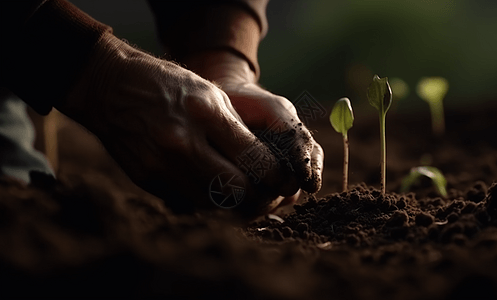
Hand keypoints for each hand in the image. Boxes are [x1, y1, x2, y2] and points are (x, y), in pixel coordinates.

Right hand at [57, 34, 302, 216]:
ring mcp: (161, 165)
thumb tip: (264, 164)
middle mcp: (182, 143)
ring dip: (233, 203)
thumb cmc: (166, 84)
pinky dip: (205, 200)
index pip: (254, 159)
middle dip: (258, 196)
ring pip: (213, 203)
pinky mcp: (146, 179)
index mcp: (205, 113)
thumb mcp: (209, 92)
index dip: (275, 176)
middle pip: (236, 190)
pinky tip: (211, 188)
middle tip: (265, 192)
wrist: (108, 87)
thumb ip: (237, 129)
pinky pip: (187, 201)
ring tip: (242, 193)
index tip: (280, 178)